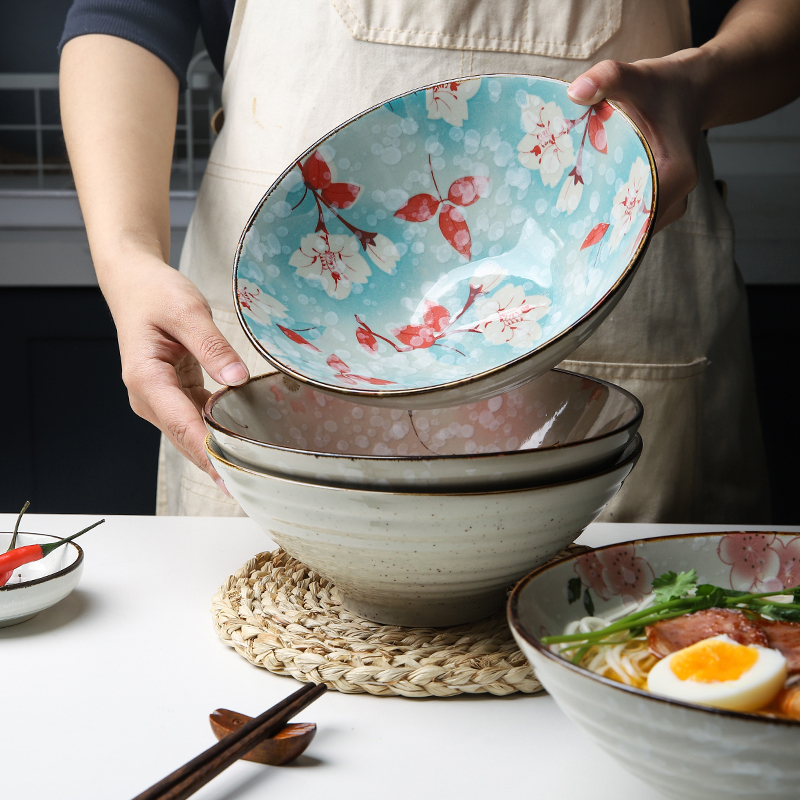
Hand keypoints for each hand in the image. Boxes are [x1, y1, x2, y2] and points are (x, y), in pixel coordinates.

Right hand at [102, 254, 248, 489]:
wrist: (134, 285)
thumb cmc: (155, 294)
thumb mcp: (187, 310)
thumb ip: (212, 346)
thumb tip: (237, 379)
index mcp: (147, 378)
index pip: (182, 425)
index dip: (208, 454)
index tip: (231, 476)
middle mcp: (148, 397)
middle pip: (186, 438)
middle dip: (217, 461)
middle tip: (253, 481)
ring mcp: (159, 400)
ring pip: (191, 434)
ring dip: (218, 449)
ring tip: (254, 468)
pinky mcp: (171, 396)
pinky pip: (196, 419)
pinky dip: (217, 429)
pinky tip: (244, 437)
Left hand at [568, 50, 705, 231]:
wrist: (690, 89)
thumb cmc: (663, 85)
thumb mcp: (636, 76)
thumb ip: (607, 78)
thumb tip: (575, 92)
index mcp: (675, 175)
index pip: (635, 217)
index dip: (603, 225)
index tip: (569, 226)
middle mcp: (676, 197)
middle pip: (630, 228)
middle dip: (595, 228)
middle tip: (556, 228)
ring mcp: (668, 204)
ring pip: (630, 227)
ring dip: (601, 223)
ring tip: (564, 220)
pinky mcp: (658, 202)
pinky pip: (630, 219)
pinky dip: (608, 215)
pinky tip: (580, 211)